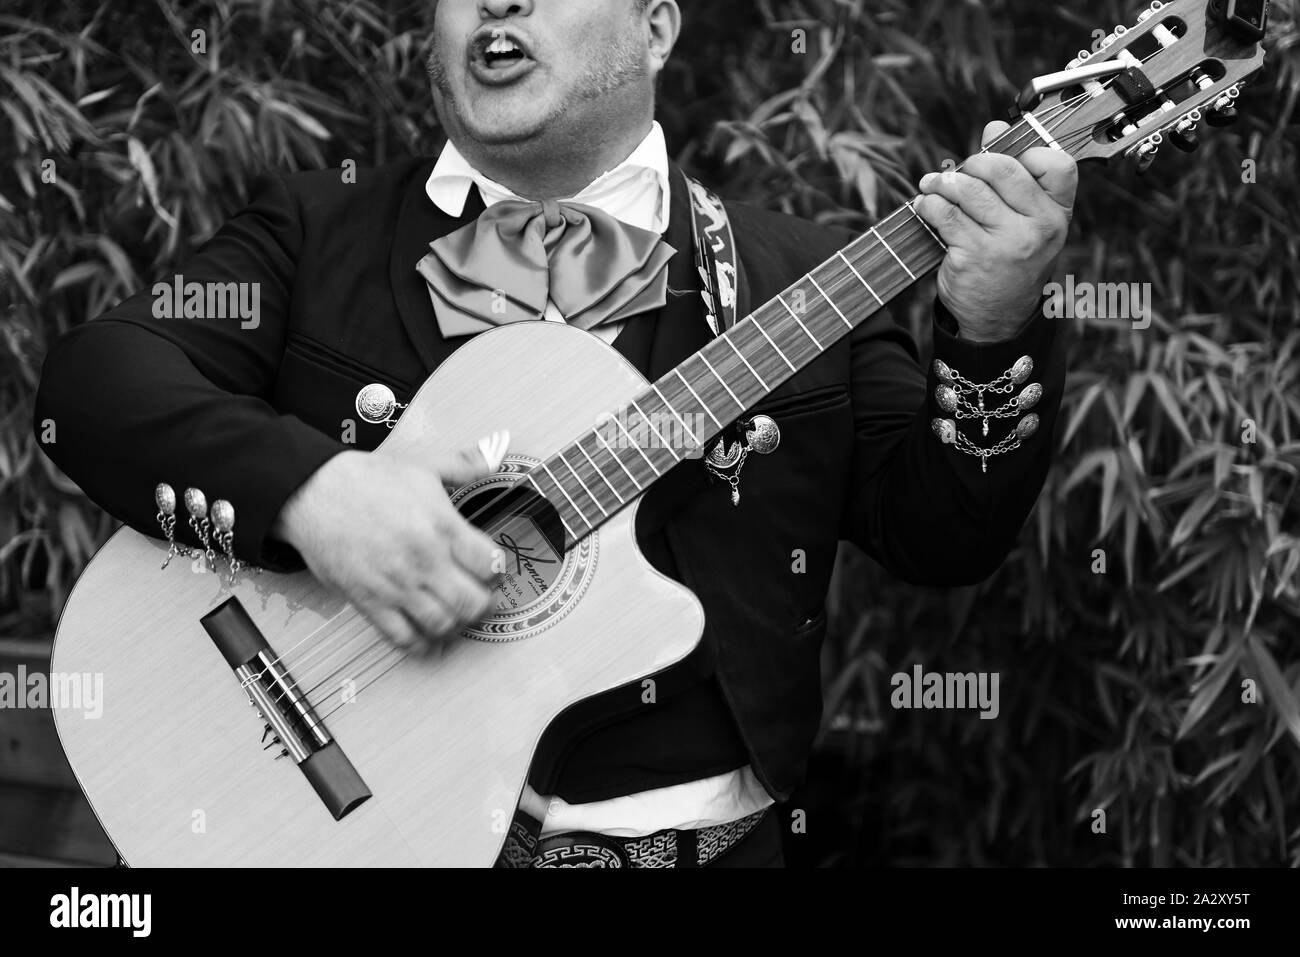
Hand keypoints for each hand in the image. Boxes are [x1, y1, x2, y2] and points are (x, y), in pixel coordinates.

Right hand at [271, 434, 509, 649]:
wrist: (313, 492)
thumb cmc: (366, 479)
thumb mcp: (424, 464)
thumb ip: (465, 464)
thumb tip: (496, 452)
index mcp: (442, 526)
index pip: (490, 564)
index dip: (499, 570)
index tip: (494, 569)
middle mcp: (423, 559)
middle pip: (472, 602)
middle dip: (485, 605)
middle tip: (483, 599)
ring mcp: (396, 584)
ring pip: (442, 624)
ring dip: (455, 625)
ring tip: (455, 615)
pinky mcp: (369, 601)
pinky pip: (402, 637)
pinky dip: (420, 644)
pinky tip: (427, 637)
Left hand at [916, 121, 1077, 342]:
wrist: (997, 319)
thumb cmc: (1011, 262)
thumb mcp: (1025, 223)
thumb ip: (1014, 176)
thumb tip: (994, 126)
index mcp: (1058, 214)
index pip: (1057, 164)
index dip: (1028, 151)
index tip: (1002, 158)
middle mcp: (1038, 228)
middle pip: (1003, 169)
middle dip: (973, 163)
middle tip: (958, 170)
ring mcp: (1006, 243)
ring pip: (969, 190)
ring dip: (942, 182)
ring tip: (932, 185)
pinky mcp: (973, 256)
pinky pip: (944, 214)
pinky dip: (928, 204)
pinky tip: (925, 205)